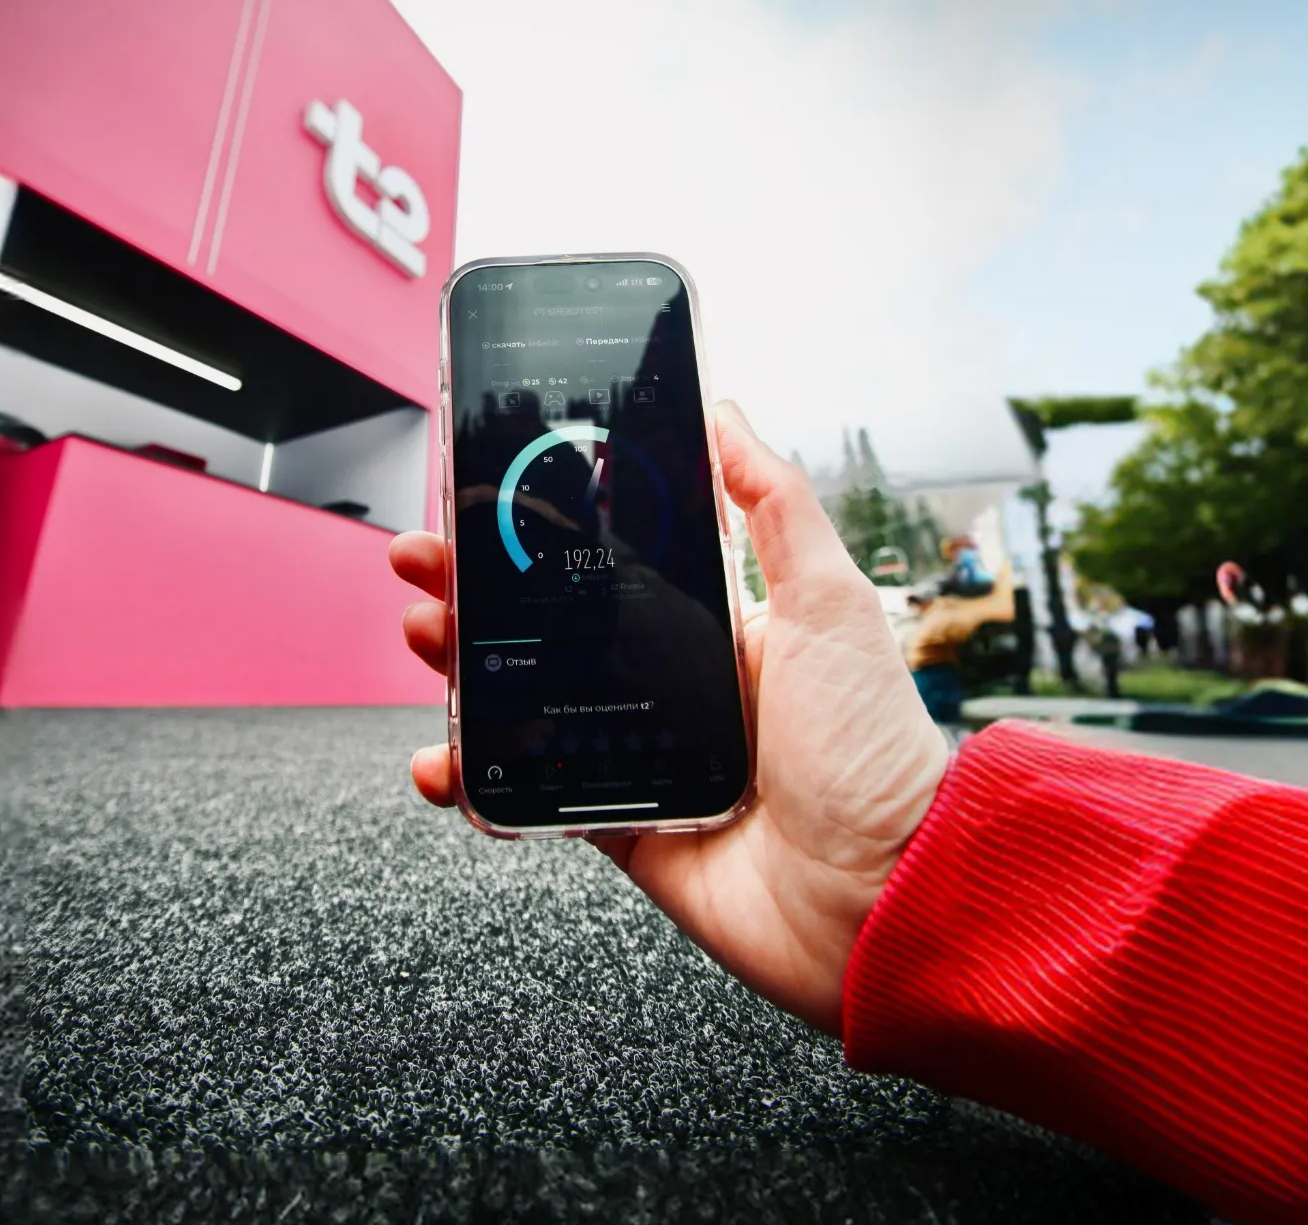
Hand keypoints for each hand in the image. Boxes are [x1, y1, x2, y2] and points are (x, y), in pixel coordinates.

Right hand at [388, 401, 950, 1032]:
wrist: (883, 893)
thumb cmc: (874, 746)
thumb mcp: (831, 602)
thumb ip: (776, 506)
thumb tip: (727, 413)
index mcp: (713, 626)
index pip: (604, 564)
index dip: (540, 532)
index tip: (484, 497)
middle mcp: (669, 686)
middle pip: (546, 627)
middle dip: (475, 591)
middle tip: (424, 563)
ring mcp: (638, 757)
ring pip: (524, 703)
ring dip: (462, 670)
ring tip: (426, 638)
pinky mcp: (620, 826)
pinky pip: (531, 797)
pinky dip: (477, 782)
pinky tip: (444, 761)